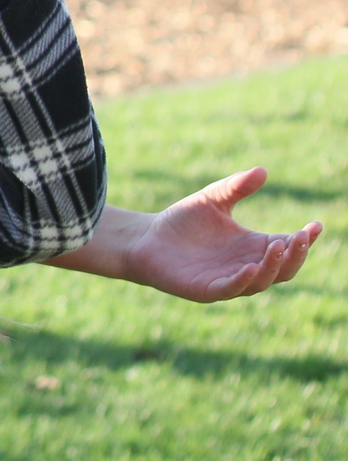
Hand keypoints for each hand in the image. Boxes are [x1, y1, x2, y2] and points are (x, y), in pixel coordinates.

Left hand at [120, 169, 320, 300]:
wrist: (144, 238)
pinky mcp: (206, 290)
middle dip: (296, 255)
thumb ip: (236, 187)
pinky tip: (250, 267)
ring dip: (273, 266)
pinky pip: (230, 289)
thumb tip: (262, 171)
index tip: (316, 225)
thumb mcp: (212, 199)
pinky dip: (243, 280)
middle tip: (302, 237)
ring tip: (279, 246)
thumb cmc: (181, 222)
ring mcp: (227, 280)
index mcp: (252, 246)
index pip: (288, 247)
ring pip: (262, 281)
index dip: (305, 240)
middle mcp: (245, 265)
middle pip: (283, 269)